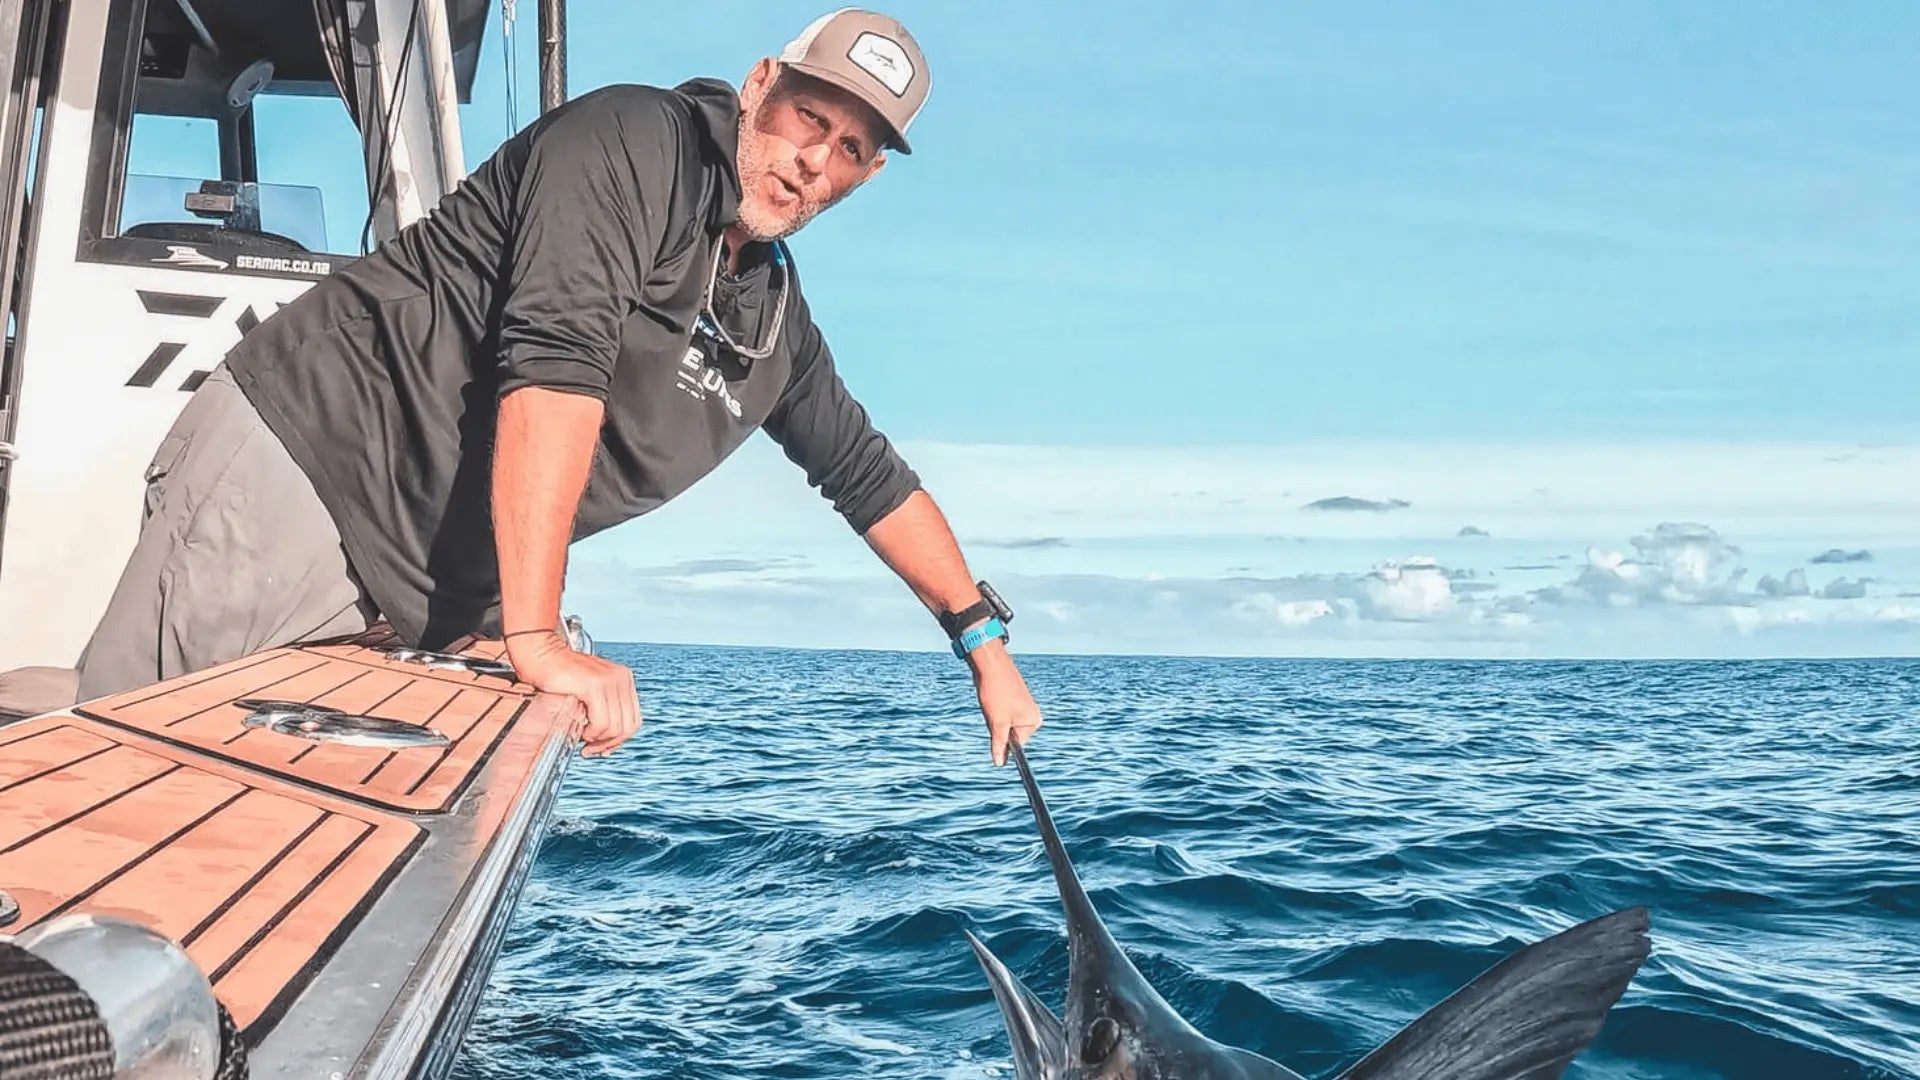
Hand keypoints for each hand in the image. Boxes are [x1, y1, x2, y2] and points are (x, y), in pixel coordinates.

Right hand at [507, 630, 641, 756]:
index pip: (633, 719)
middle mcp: (621, 678)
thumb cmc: (558, 673)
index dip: (619, 739)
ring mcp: (610, 681)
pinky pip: (602, 722)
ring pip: (616, 727)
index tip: (602, 747)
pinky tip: (580, 729)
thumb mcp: (588, 689)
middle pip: (628, 726)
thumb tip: (608, 740)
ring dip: (598, 739)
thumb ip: (602, 708)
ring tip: (582, 737)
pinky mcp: (595, 686)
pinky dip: (592, 732)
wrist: (540, 653)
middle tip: (590, 749)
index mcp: (623, 678)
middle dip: (609, 743)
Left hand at [969, 642, 1042, 765]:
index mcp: (1033, 722)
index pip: (1016, 745)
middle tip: (992, 711)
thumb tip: (999, 763)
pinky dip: (993, 710)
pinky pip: (1002, 713)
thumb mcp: (997, 723)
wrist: (990, 663)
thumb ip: (1000, 744)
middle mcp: (1032, 714)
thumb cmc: (996, 692)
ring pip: (1003, 723)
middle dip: (997, 727)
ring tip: (992, 703)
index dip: (1002, 739)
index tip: (994, 726)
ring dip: (994, 718)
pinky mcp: (1015, 698)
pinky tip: (991, 698)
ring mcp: (1024, 706)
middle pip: (1010, 734)